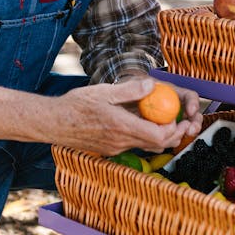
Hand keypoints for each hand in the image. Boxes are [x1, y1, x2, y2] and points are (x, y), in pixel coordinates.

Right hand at [48, 77, 203, 156]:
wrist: (54, 122)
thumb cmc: (76, 105)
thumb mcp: (104, 91)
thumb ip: (130, 90)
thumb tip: (152, 85)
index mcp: (121, 127)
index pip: (158, 136)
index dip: (174, 130)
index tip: (180, 119)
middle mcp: (120, 141)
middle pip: (157, 145)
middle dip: (172, 134)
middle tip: (177, 121)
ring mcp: (115, 148)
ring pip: (146, 145)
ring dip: (157, 135)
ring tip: (160, 119)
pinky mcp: (110, 149)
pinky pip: (133, 144)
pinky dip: (142, 135)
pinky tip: (137, 121)